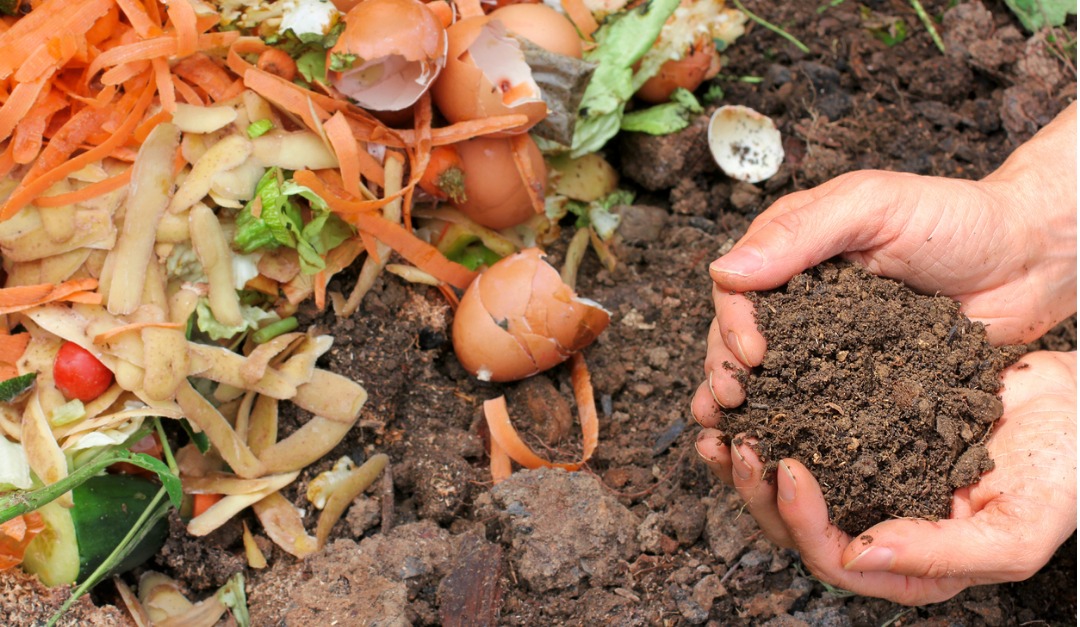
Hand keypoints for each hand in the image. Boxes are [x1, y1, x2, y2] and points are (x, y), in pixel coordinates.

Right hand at [691, 102, 1075, 419]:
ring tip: (732, 436)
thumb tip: (724, 271)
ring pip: (772, 376)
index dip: (732, 323)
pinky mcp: (861, 379)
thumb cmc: (956, 217)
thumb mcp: (873, 206)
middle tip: (730, 402)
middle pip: (741, 337)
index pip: (737, 288)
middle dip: (725, 371)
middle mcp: (802, 298)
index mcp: (792, 250)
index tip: (751, 354)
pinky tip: (779, 450)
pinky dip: (794, 426)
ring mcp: (830, 341)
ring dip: (746, 406)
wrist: (1030, 259)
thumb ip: (800, 233)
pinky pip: (820, 403)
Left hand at [695, 351, 1076, 604]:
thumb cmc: (1062, 473)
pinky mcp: (861, 432)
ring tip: (720, 423)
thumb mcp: (1016, 528)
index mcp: (910, 563)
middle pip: (796, 526)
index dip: (801, 521)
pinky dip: (773, 415)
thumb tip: (858, 554)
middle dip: (757, 489)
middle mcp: (879, 525)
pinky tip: (750, 394)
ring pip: (789, 483)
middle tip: (737, 443)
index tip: (786, 467)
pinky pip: (804, 431)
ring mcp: (867, 478)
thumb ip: (942, 554)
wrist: (1078, 406)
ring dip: (748, 458)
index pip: (834, 559)